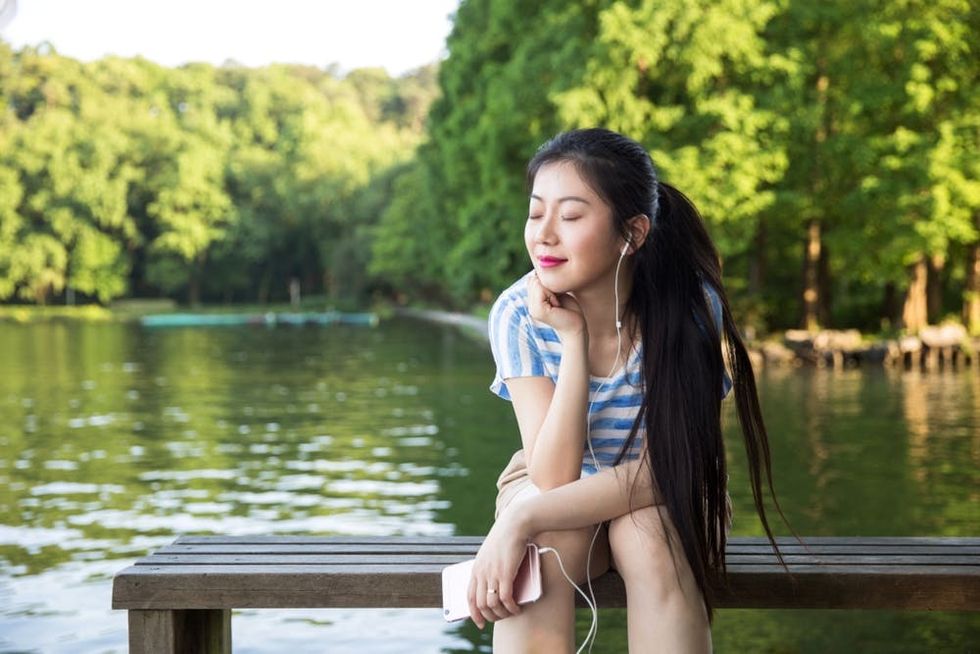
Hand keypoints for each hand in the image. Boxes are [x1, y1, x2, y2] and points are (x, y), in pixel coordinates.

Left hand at [467, 507, 531, 628]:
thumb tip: (497, 587)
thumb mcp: (492, 554)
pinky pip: (505, 599)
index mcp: (476, 568)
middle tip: (500, 618)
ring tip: (511, 613)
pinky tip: (517, 608)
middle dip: (490, 616)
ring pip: (492, 605)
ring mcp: (492, 573)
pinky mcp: (505, 573)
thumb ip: (491, 569)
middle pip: (480, 604)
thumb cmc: (507, 537)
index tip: (480, 622)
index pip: (469, 596)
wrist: (515, 524)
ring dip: (502, 614)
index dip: (474, 613)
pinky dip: (511, 608)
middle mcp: (481, 572)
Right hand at [527, 273, 585, 338]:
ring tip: (558, 303)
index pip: (533, 279)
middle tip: (558, 301)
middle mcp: (530, 306)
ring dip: (552, 290)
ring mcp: (533, 310)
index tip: (557, 297)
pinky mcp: (538, 311)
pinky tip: (557, 305)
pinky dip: (552, 294)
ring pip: (537, 283)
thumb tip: (536, 273)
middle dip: (550, 285)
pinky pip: (541, 289)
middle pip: (534, 280)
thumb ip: (546, 285)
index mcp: (533, 303)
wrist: (576, 327)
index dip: (548, 283)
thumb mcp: (557, 293)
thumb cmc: (570, 310)